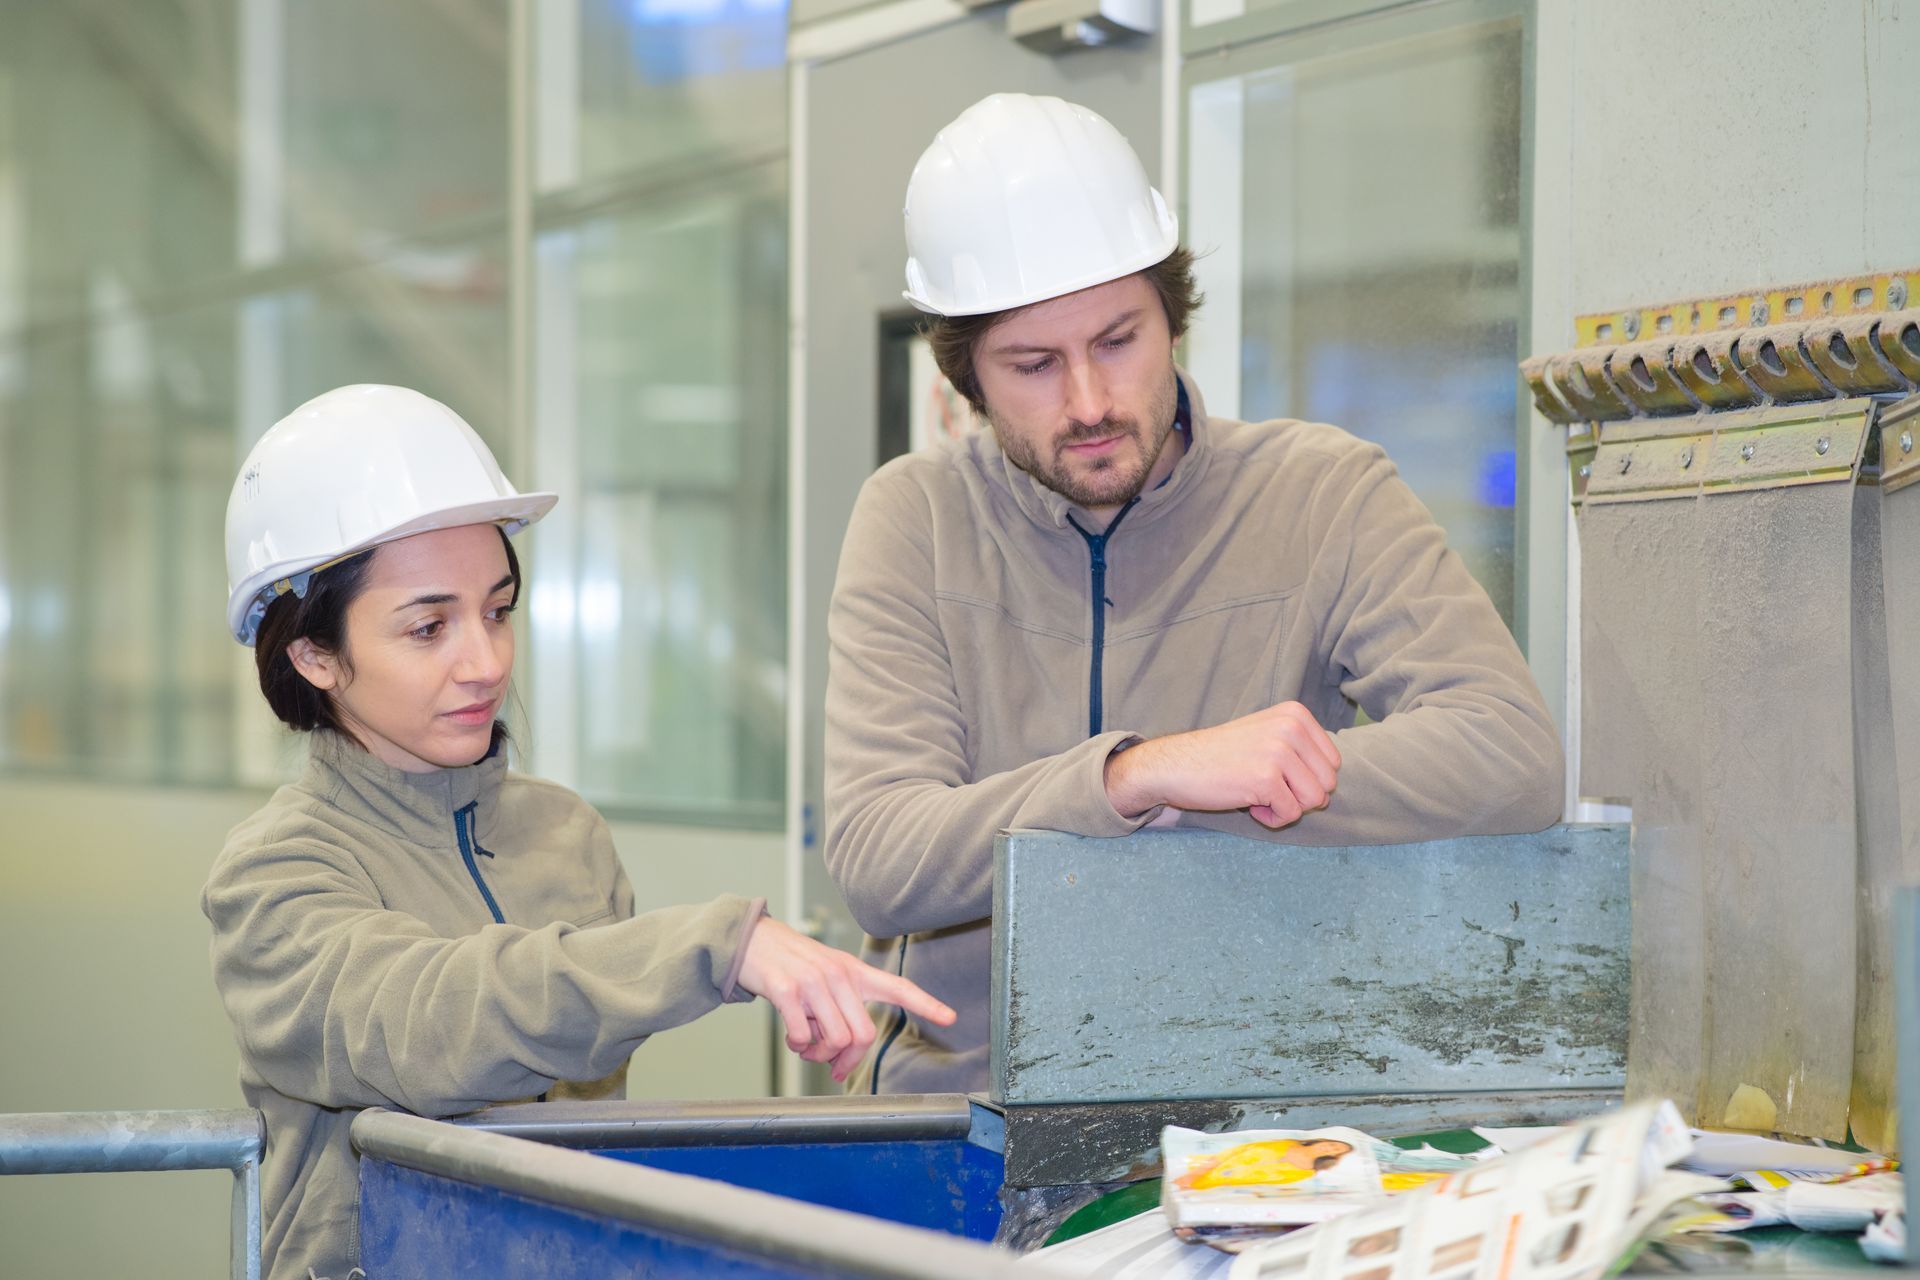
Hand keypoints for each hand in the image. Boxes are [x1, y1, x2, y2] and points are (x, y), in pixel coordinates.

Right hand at [734, 918, 956, 1082]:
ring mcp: (813, 982)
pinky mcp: (786, 990)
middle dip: (846, 1059)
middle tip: (832, 1065)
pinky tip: (792, 1038)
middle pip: (862, 1034)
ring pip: (835, 1039)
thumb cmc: (793, 963)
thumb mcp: (827, 974)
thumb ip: (842, 1008)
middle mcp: (839, 974)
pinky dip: (797, 1046)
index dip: (926, 1004)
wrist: (753, 941)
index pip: (898, 987)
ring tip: (806, 1046)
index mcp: (854, 971)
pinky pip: (802, 1037)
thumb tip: (843, 1057)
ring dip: (818, 1054)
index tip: (950, 1018)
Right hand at [1104, 701, 1340, 828]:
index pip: (1333, 763)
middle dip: (1299, 796)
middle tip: (1265, 786)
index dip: (1306, 779)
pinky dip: (1271, 818)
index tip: (1274, 773)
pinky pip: (1291, 814)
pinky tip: (1248, 803)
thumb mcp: (1267, 735)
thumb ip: (1302, 750)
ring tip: (1257, 794)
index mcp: (1295, 714)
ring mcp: (1279, 751)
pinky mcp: (1266, 778)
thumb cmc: (1222, 756)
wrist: (1176, 764)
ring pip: (1314, 801)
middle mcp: (1291, 727)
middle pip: (1327, 784)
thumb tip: (1330, 786)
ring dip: (1286, 808)